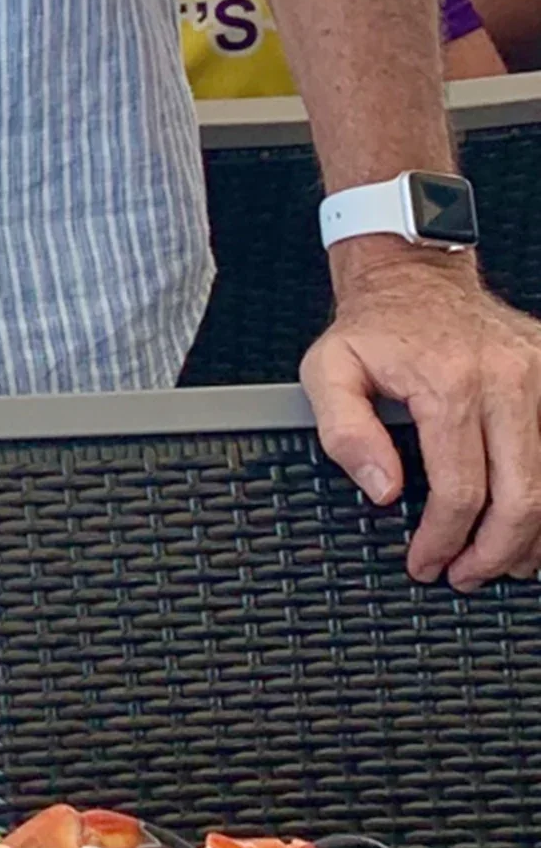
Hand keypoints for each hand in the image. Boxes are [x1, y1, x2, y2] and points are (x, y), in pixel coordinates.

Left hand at [302, 245, 540, 586]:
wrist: (413, 271)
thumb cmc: (373, 326)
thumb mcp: (328, 370)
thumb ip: (345, 432)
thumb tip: (383, 488)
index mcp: (451, 382)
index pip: (461, 491)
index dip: (443, 541)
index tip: (425, 563)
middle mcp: (507, 379)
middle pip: (523, 498)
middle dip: (495, 553)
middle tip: (466, 575)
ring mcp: (540, 376)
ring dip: (531, 538)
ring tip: (500, 561)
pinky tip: (531, 526)